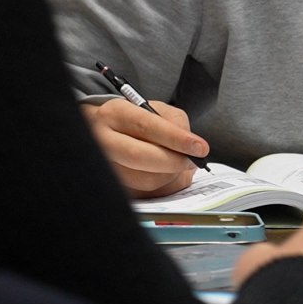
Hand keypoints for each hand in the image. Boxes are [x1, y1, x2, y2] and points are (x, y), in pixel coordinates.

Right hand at [84, 97, 207, 197]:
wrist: (106, 133)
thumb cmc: (135, 121)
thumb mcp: (156, 109)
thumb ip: (176, 122)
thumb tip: (191, 146)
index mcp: (115, 114)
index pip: (146, 126)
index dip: (176, 138)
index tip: (199, 147)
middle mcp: (103, 140)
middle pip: (138, 156)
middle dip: (173, 161)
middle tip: (193, 161)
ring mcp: (106, 166)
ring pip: (144, 180)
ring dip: (171, 176)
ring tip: (180, 165)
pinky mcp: (113, 186)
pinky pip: (146, 194)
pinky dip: (165, 186)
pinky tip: (168, 174)